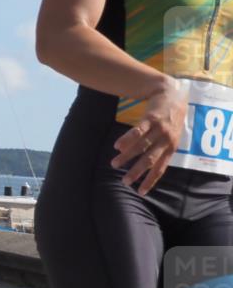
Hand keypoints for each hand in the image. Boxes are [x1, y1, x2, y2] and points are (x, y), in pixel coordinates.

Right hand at [111, 78, 188, 194]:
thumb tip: (144, 165)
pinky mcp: (151, 119)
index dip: (150, 181)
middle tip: (125, 181)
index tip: (140, 192)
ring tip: (114, 164)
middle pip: (150, 160)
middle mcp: (167, 140)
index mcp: (171, 147)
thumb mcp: (171, 136)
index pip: (160, 169)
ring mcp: (159, 129)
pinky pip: (137, 131)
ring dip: (127, 157)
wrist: (173, 95)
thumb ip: (160, 149)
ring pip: (141, 147)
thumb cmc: (170, 118)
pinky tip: (117, 146)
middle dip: (137, 172)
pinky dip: (127, 140)